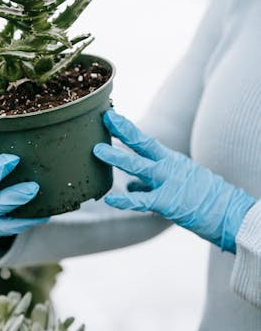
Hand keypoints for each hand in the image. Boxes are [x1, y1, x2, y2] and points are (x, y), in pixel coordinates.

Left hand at [93, 109, 255, 252]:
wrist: (232, 214)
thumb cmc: (204, 200)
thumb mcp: (179, 183)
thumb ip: (149, 184)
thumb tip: (128, 186)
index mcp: (171, 161)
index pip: (145, 140)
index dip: (126, 128)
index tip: (110, 116)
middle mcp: (169, 167)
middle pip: (142, 144)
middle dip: (122, 131)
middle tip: (104, 118)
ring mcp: (169, 183)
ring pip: (138, 166)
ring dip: (117, 157)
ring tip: (98, 150)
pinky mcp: (169, 202)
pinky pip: (142, 200)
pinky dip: (125, 199)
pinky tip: (111, 198)